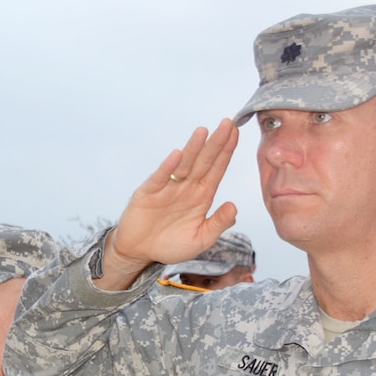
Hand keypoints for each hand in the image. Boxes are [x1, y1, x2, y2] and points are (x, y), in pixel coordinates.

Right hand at [100, 121, 240, 290]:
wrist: (139, 253)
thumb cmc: (170, 245)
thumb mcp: (200, 239)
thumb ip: (218, 224)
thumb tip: (234, 207)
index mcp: (202, 196)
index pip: (217, 169)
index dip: (226, 151)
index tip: (236, 133)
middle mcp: (186, 187)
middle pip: (204, 162)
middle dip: (216, 143)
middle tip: (228, 123)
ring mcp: (167, 188)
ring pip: (184, 165)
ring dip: (194, 149)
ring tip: (204, 132)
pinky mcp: (148, 193)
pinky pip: (160, 178)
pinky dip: (168, 167)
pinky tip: (177, 155)